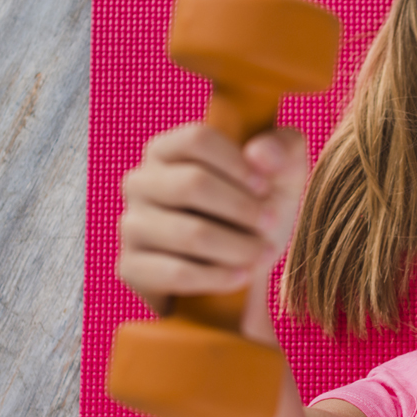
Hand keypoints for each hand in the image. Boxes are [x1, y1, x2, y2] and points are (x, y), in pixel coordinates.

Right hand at [116, 122, 308, 316]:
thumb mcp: (283, 176)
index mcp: (169, 149)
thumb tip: (259, 153)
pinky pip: (176, 273)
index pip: (197, 139)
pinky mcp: (133, 267)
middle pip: (193, 184)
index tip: (264, 187)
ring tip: (263, 253)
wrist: (244, 270)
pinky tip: (241, 276)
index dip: (238, 164)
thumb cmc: (258, 211)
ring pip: (190, 232)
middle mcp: (141, 182)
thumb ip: (284, 148)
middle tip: (270, 222)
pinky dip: (218, 276)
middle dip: (243, 208)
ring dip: (238, 246)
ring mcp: (132, 225)